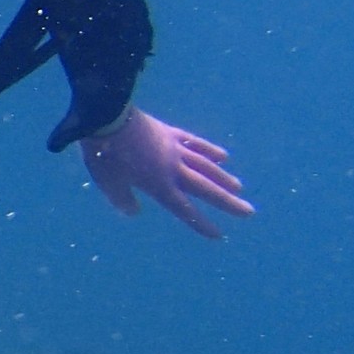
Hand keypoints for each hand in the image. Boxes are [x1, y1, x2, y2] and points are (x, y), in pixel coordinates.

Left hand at [80, 108, 253, 239]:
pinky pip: (195, 143)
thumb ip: (123, 200)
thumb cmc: (105, 155)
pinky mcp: (170, 133)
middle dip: (228, 202)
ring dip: (223, 178)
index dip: (201, 223)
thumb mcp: (108, 184)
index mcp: (159, 185)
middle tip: (249, 212)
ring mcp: (174, 149)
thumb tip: (134, 212)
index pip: (184, 210)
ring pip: (205, 166)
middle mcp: (173, 169)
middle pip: (206, 189)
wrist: (108, 119)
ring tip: (238, 188)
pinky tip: (223, 156)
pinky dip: (210, 150)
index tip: (219, 235)